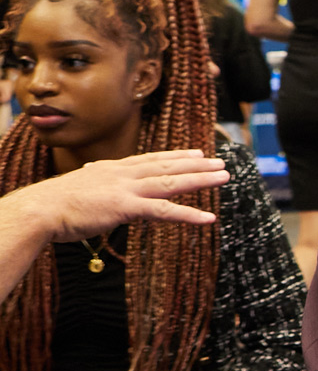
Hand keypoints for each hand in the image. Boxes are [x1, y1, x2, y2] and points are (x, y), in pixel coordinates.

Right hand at [5, 150, 226, 242]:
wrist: (39, 210)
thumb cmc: (54, 205)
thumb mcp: (81, 190)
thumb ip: (98, 190)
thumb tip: (100, 189)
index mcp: (111, 169)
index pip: (150, 159)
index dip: (175, 156)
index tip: (196, 152)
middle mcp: (121, 174)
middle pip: (166, 165)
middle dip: (196, 163)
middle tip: (220, 161)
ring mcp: (125, 189)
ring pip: (171, 182)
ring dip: (200, 179)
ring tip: (224, 177)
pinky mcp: (126, 207)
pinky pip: (164, 211)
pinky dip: (189, 215)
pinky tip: (209, 218)